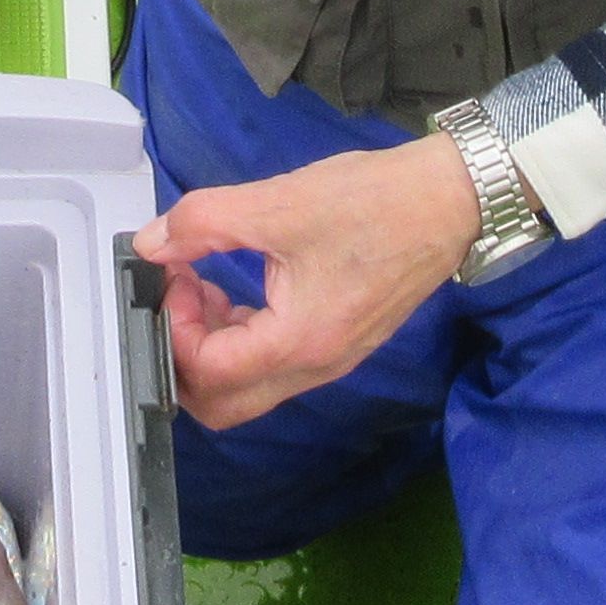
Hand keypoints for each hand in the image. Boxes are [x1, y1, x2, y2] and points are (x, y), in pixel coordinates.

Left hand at [135, 136, 481, 428]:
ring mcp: (330, 360)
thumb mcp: (278, 203)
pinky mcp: (337, 343)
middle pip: (225, 405)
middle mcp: (317, 366)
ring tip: (204, 287)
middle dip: (185, 359)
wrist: (451, 200)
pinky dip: (243, 339)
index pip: (211, 374)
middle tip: (179, 299)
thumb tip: (154, 242)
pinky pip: (275, 365)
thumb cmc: (378, 203)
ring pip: (249, 389)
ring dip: (213, 348)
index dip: (175, 330)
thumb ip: (204, 223)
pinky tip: (236, 292)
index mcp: (301, 340)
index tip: (175, 279)